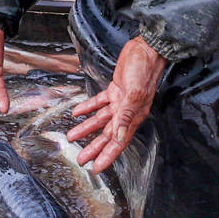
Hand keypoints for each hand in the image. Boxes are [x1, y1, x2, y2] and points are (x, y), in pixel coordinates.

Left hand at [65, 37, 165, 172]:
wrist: (146, 50)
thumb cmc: (144, 70)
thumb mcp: (134, 94)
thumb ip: (126, 116)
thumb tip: (120, 137)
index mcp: (133, 116)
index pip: (118, 142)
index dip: (107, 156)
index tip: (97, 167)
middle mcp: (126, 112)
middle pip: (107, 134)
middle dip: (94, 147)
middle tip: (81, 158)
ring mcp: (120, 101)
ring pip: (100, 119)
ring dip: (86, 128)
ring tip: (72, 136)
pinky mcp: (115, 89)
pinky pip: (99, 102)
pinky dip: (87, 107)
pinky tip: (77, 112)